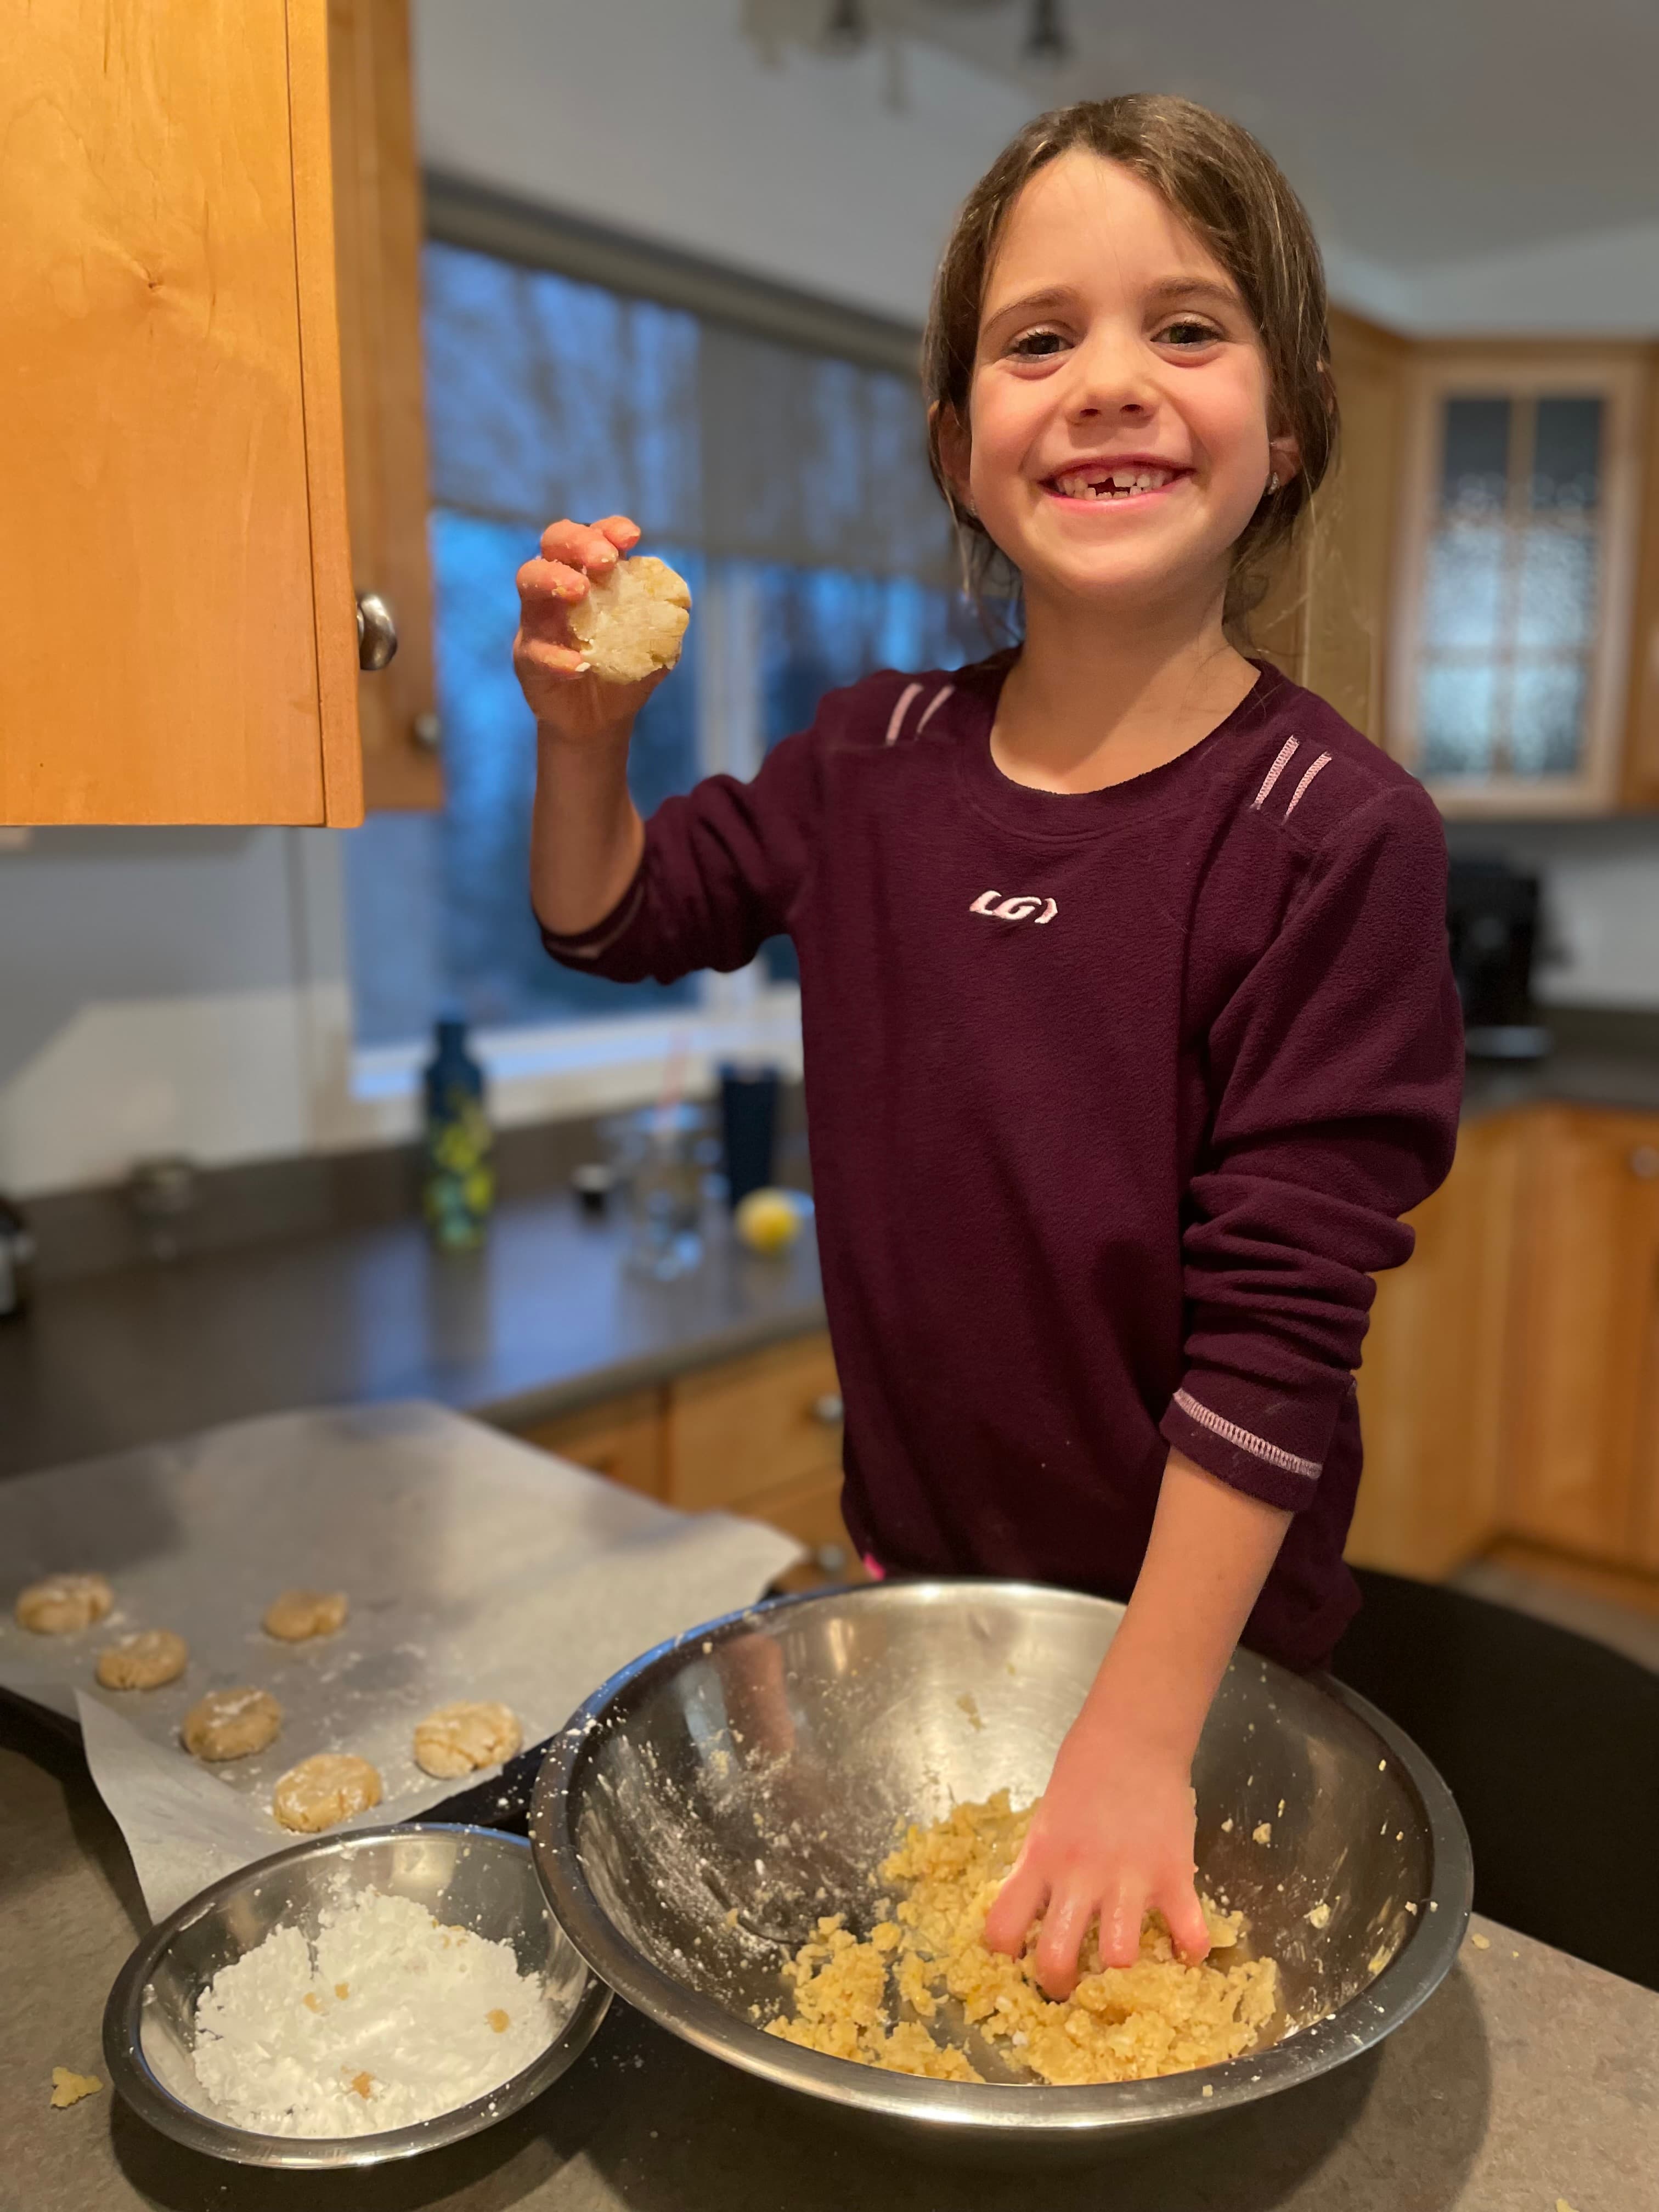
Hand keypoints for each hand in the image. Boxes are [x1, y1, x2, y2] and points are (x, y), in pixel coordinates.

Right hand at [513, 514, 666, 740]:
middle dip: (578, 542)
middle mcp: (559, 587)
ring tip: (579, 592)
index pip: (594, 537)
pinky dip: (556, 656)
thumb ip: (664, 625)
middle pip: (554, 543)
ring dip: (553, 579)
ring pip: (529, 579)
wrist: (600, 721)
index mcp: (591, 576)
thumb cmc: (625, 673)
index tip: (632, 538)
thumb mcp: (654, 649)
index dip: (610, 529)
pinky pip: (534, 648)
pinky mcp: (526, 655)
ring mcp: (539, 619)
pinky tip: (579, 666)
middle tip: (603, 560)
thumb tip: (681, 604)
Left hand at [982, 1709, 1210, 1999]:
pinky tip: (1182, 1950)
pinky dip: (1189, 1952)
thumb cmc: (1084, 1772)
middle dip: (1060, 1986)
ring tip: (1124, 1967)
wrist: (1133, 1737)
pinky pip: (1188, 1935)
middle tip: (1070, 1985)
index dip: (1003, 1955)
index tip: (1015, 1962)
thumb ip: (1042, 1868)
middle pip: (1057, 1959)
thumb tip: (1034, 1914)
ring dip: (1122, 1974)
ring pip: (1119, 1958)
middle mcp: (1079, 1876)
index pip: (1002, 1927)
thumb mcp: (1047, 1821)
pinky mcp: (1174, 1876)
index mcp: (1040, 1860)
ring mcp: (1128, 1879)